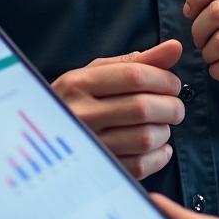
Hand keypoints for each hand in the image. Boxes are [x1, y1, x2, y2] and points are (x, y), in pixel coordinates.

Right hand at [52, 40, 183, 178]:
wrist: (43, 138)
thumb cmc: (80, 98)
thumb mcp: (101, 73)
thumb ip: (140, 61)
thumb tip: (175, 47)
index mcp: (80, 83)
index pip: (136, 76)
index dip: (165, 79)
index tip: (173, 85)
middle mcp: (80, 114)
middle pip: (143, 107)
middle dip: (171, 106)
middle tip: (174, 107)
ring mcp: (88, 146)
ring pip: (145, 138)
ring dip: (164, 131)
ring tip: (162, 126)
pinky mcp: (98, 171)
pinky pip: (140, 166)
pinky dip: (159, 156)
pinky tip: (158, 147)